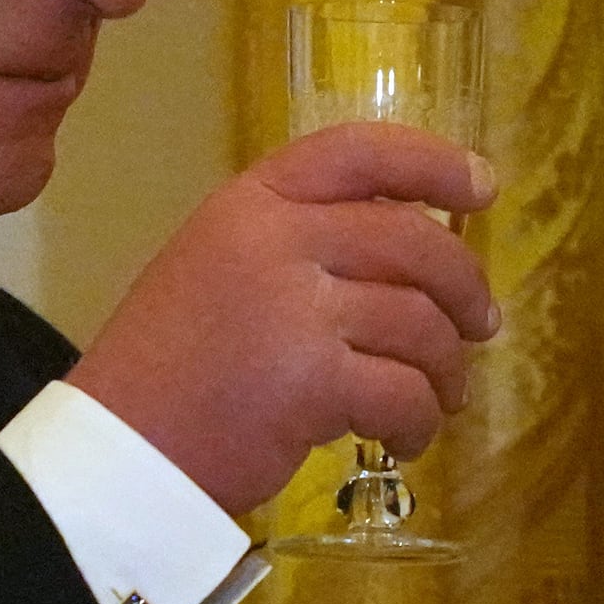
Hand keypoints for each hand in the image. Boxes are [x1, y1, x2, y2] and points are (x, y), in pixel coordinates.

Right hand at [68, 121, 496, 512]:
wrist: (119, 452)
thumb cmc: (172, 365)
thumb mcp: (220, 265)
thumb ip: (302, 241)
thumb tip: (419, 244)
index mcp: (251, 200)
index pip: (361, 151)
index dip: (434, 162)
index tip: (484, 184)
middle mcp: (274, 238)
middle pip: (414, 240)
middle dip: (465, 287)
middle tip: (480, 326)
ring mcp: (294, 308)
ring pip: (421, 324)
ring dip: (447, 369)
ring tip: (438, 398)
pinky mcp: (311, 380)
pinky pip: (405, 393)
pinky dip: (419, 422)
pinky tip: (403, 440)